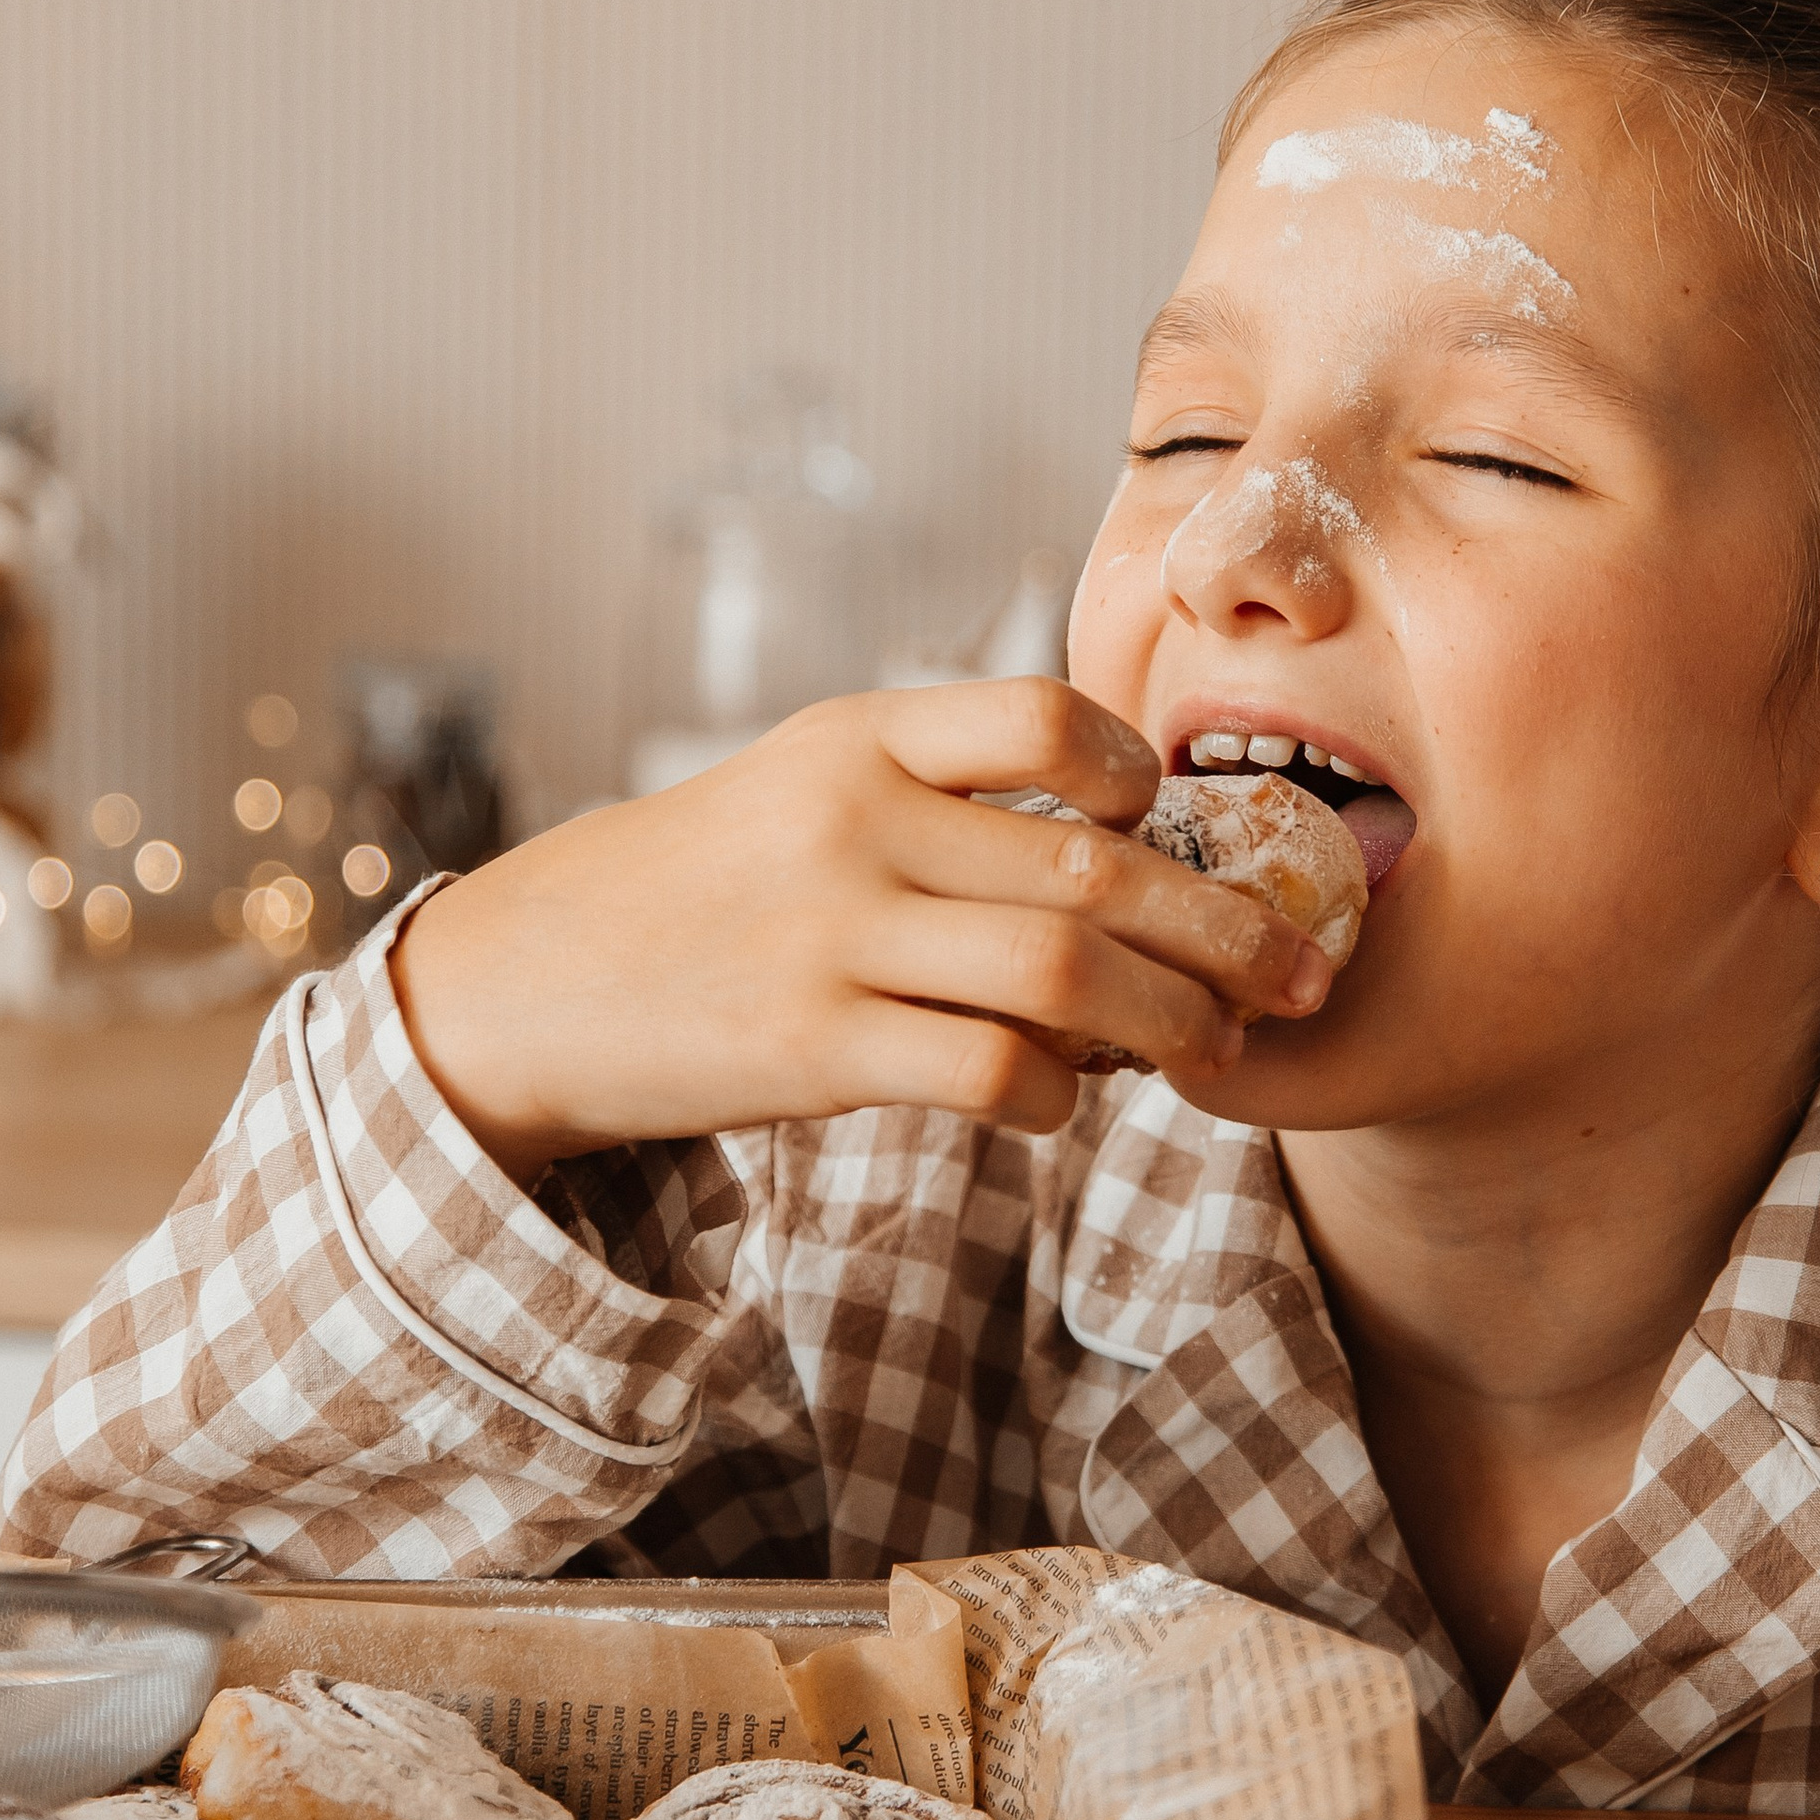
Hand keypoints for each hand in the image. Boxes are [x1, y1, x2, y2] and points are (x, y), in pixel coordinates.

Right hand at [387, 679, 1331, 1181]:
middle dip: (1226, 928)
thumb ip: (933, 801)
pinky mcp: (811, 1046)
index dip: (1140, 772)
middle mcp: (852, 820)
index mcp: (857, 737)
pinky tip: (1062, 1102)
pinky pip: (989, 1071)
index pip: (1045, 717)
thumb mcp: (796, 794)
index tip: (1177, 824)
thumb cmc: (693, 891)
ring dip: (1171, 1022)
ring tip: (1214, 1049)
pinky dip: (1055, 1096)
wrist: (520, 982)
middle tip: (1299, 974)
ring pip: (1067, 973)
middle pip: (1097, 867)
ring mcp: (831, 934)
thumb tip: (1116, 865)